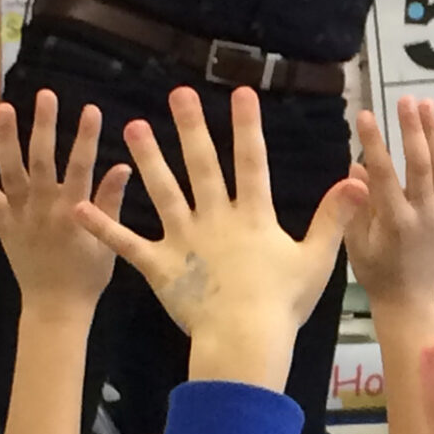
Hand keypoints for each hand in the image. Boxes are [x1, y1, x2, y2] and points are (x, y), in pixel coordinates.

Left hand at [0, 93, 129, 315]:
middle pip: (41, 161)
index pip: (80, 168)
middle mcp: (42, 209)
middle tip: (46, 95)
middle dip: (44, 126)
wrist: (55, 307)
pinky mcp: (2, 224)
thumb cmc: (87, 276)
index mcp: (72, 213)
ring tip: (5, 107)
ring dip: (7, 138)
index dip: (85, 138)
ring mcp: (18, 215)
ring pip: (10, 171)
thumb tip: (123, 166)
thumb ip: (110, 203)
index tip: (91, 109)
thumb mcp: (107, 241)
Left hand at [74, 86, 365, 389]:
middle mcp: (215, 219)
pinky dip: (102, 226)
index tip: (241, 93)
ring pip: (162, 192)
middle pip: (202, 165)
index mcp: (252, 216)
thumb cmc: (283, 305)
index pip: (251, 162)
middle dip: (191, 127)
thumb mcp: (316, 259)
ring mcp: (184, 240)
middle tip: (178, 93)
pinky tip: (76, 207)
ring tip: (133, 126)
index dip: (247, 127)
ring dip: (147, 159)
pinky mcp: (159, 266)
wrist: (245, 340)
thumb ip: (333, 217)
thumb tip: (357, 180)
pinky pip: (126, 243)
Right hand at [346, 97, 433, 314]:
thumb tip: (356, 164)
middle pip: (422, 164)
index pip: (384, 174)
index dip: (374, 142)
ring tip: (426, 104)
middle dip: (413, 128)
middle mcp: (424, 215)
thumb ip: (357, 205)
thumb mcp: (357, 243)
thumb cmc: (376, 273)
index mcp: (396, 223)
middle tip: (405, 99)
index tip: (364, 115)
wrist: (410, 300)